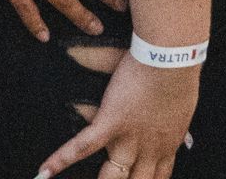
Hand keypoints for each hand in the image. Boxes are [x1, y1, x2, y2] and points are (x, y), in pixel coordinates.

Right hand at [33, 52, 198, 178]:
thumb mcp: (182, 104)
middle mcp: (148, 150)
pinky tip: (43, 172)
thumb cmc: (181, 72)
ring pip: (112, 178)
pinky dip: (59, 160)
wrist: (173, 58)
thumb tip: (177, 123)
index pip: (159, 178)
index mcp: (168, 144)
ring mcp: (128, 139)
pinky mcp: (110, 123)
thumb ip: (172, 119)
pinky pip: (81, 147)